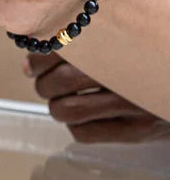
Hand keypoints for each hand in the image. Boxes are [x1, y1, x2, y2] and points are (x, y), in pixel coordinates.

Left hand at [26, 53, 169, 143]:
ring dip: (56, 106)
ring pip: (67, 109)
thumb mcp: (123, 45)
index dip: (40, 58)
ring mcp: (134, 105)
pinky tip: (83, 118)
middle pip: (61, 80)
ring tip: (63, 101)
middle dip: (44, 84)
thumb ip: (85, 45)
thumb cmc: (147, 64)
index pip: (64, 49)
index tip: (34, 63)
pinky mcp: (137, 131)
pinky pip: (83, 133)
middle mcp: (126, 75)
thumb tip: (32, 61)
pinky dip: (73, 126)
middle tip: (47, 83)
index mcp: (120, 46)